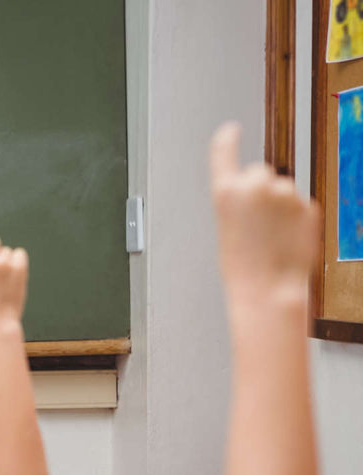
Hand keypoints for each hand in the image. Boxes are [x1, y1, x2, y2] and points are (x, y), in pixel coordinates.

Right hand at [209, 123, 318, 304]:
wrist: (269, 288)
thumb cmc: (243, 266)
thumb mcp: (227, 227)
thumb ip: (240, 201)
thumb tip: (260, 192)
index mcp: (226, 191)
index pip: (224, 151)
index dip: (227, 139)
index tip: (231, 130)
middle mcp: (255, 185)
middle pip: (260, 172)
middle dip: (261, 190)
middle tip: (257, 221)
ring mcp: (285, 193)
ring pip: (283, 190)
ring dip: (279, 208)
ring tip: (272, 237)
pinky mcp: (308, 204)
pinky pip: (300, 205)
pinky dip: (295, 219)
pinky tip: (286, 239)